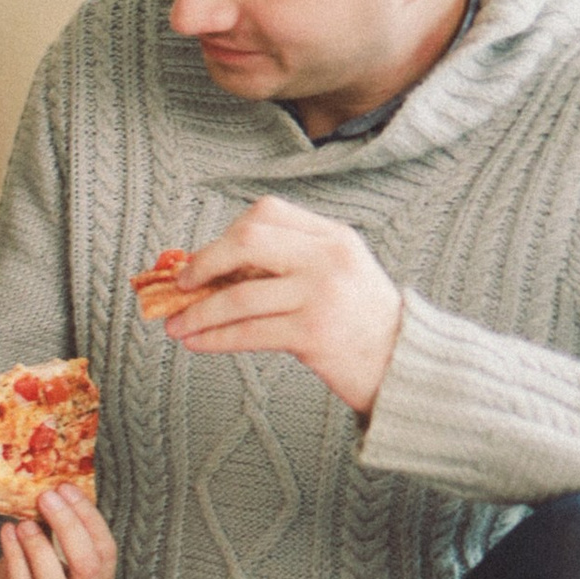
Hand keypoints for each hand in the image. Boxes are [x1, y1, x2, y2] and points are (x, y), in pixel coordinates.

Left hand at [0, 484, 117, 578]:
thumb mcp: (39, 558)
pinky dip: (16, 561)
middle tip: (46, 498)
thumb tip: (52, 491)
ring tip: (23, 522)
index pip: (105, 553)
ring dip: (40, 549)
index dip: (88, 518)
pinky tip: (7, 535)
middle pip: (88, 569)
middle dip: (68, 527)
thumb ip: (51, 534)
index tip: (66, 488)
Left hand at [152, 196, 402, 418]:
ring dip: (198, 312)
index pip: (267, 213)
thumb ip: (288, 263)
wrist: (403, 365)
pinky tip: (196, 342)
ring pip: (239, 295)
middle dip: (205, 262)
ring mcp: (321, 295)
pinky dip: (214, 338)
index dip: (227, 234)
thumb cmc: (360, 323)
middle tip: (182, 284)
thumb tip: (213, 270)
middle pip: (248, 239)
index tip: (206, 259)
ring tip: (176, 325)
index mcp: (332, 236)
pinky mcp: (313, 334)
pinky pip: (248, 332)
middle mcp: (328, 258)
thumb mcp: (336, 275)